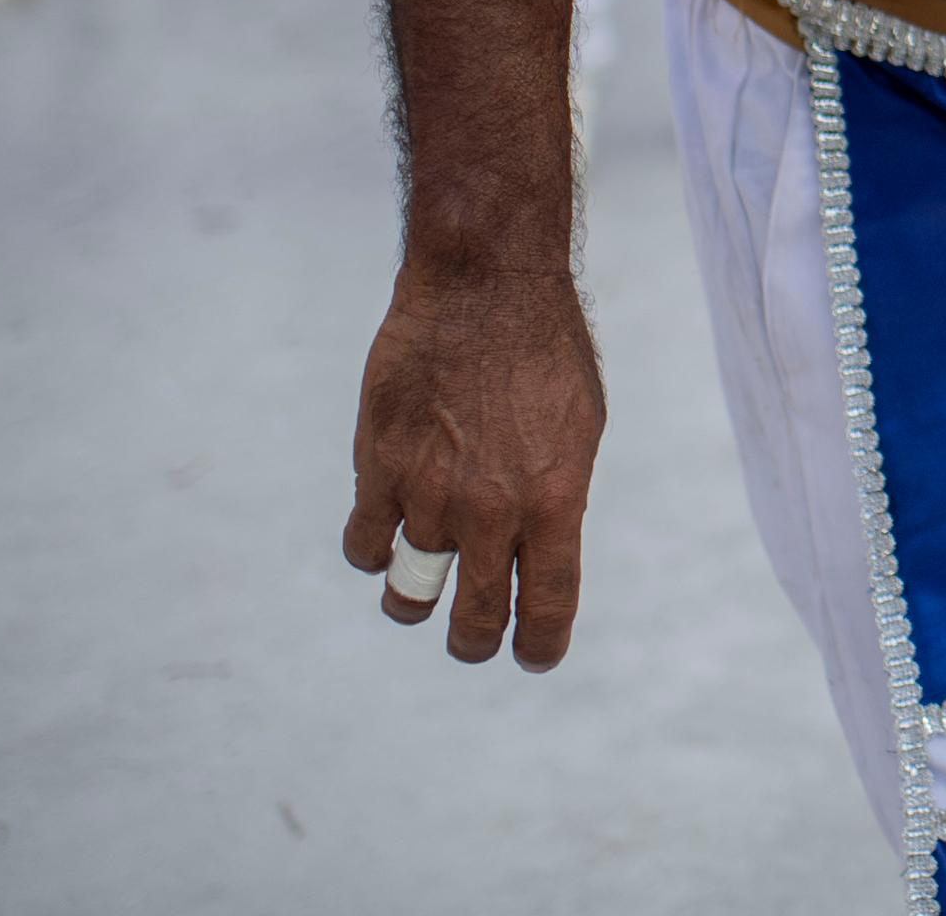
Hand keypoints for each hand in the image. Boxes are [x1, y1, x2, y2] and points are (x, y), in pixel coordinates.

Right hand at [342, 265, 604, 667]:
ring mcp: (430, 493)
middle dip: (477, 640)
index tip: (534, 657)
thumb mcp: (580, 426)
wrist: (484, 287)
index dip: (541, 644)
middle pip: (476, 617)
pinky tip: (389, 532)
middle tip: (476, 639)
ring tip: (423, 592)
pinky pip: (366, 546)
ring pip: (411, 591)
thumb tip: (541, 547)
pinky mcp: (378, 469)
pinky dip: (375, 550)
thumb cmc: (545, 350)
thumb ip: (558, 494)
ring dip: (417, 600)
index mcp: (556, 500)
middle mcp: (492, 510)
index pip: (549, 604)